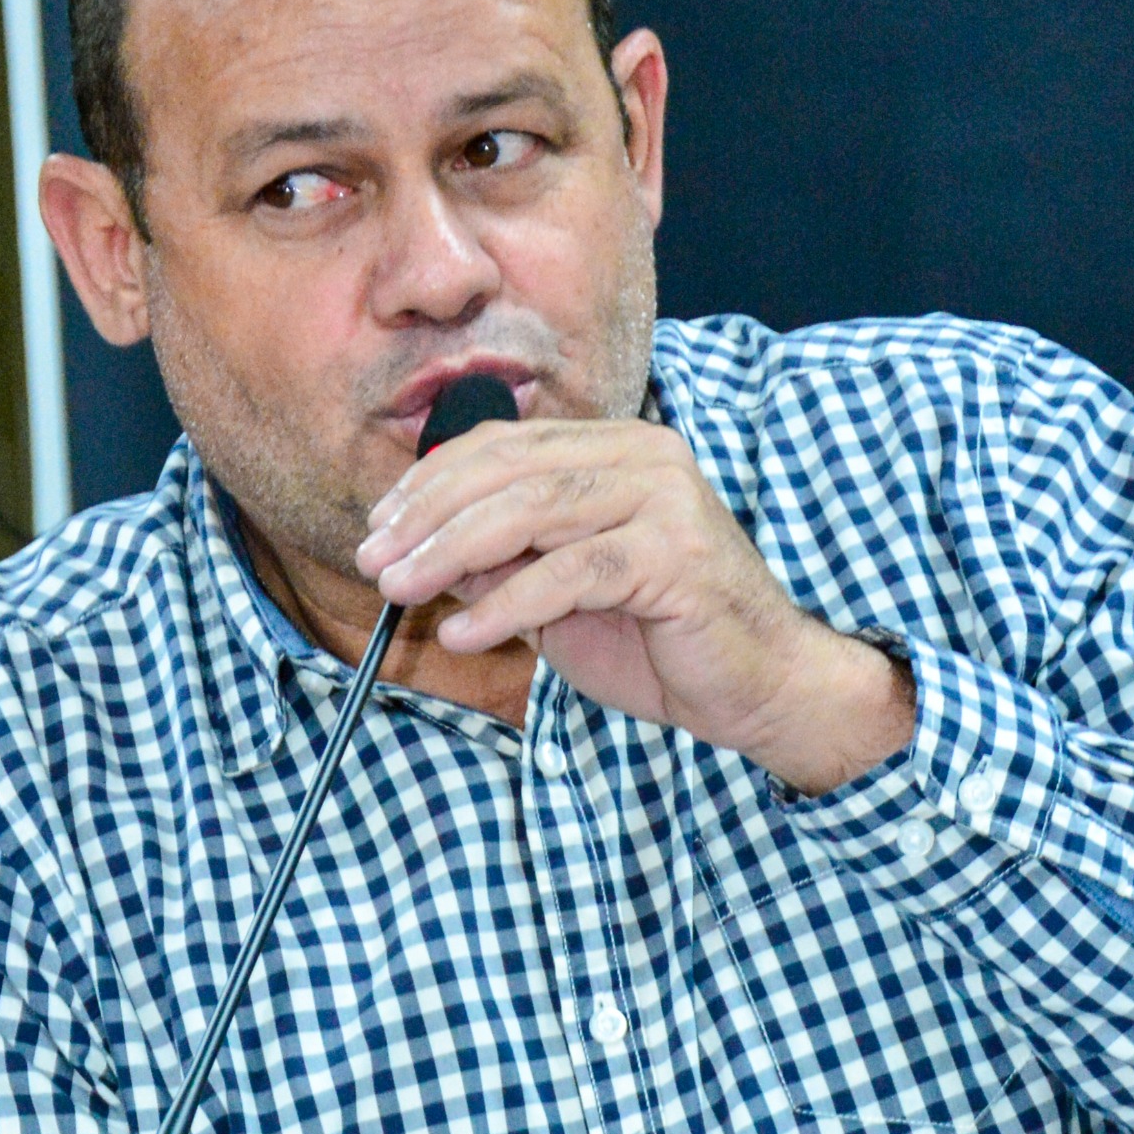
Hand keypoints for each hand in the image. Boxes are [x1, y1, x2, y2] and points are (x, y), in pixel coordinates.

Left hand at [354, 417, 913, 795]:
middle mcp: (642, 457)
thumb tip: (425, 557)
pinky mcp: (672, 555)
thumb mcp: (563, 599)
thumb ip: (505, 566)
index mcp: (616, 450)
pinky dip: (506, 604)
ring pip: (531, 511)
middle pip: (508, 470)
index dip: (431, 483)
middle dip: (427, 517)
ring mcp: (662, 500)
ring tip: (399, 591)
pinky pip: (568, 573)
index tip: (378, 527)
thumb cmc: (665, 642)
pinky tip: (465, 632)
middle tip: (373, 560)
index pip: (503, 447)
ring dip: (451, 553)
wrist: (759, 686)